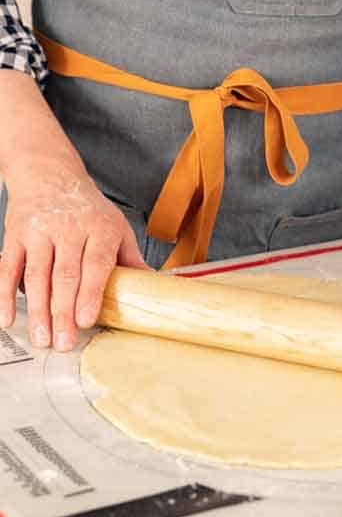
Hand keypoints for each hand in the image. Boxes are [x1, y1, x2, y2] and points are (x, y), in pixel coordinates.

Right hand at [1, 156, 147, 350]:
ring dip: (38, 310)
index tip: (87, 319)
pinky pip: (8, 268)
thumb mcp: (117, 227)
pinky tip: (7, 318)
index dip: (91, 293)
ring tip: (42, 337)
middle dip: (63, 312)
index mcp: (100, 229)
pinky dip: (5, 294)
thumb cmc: (89, 209)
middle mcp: (69, 230)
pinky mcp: (15, 236)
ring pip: (37, 276)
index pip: (96, 265)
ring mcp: (39, 233)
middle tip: (65, 342)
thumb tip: (153, 288)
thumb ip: (131, 259)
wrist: (50, 174)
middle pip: (65, 275)